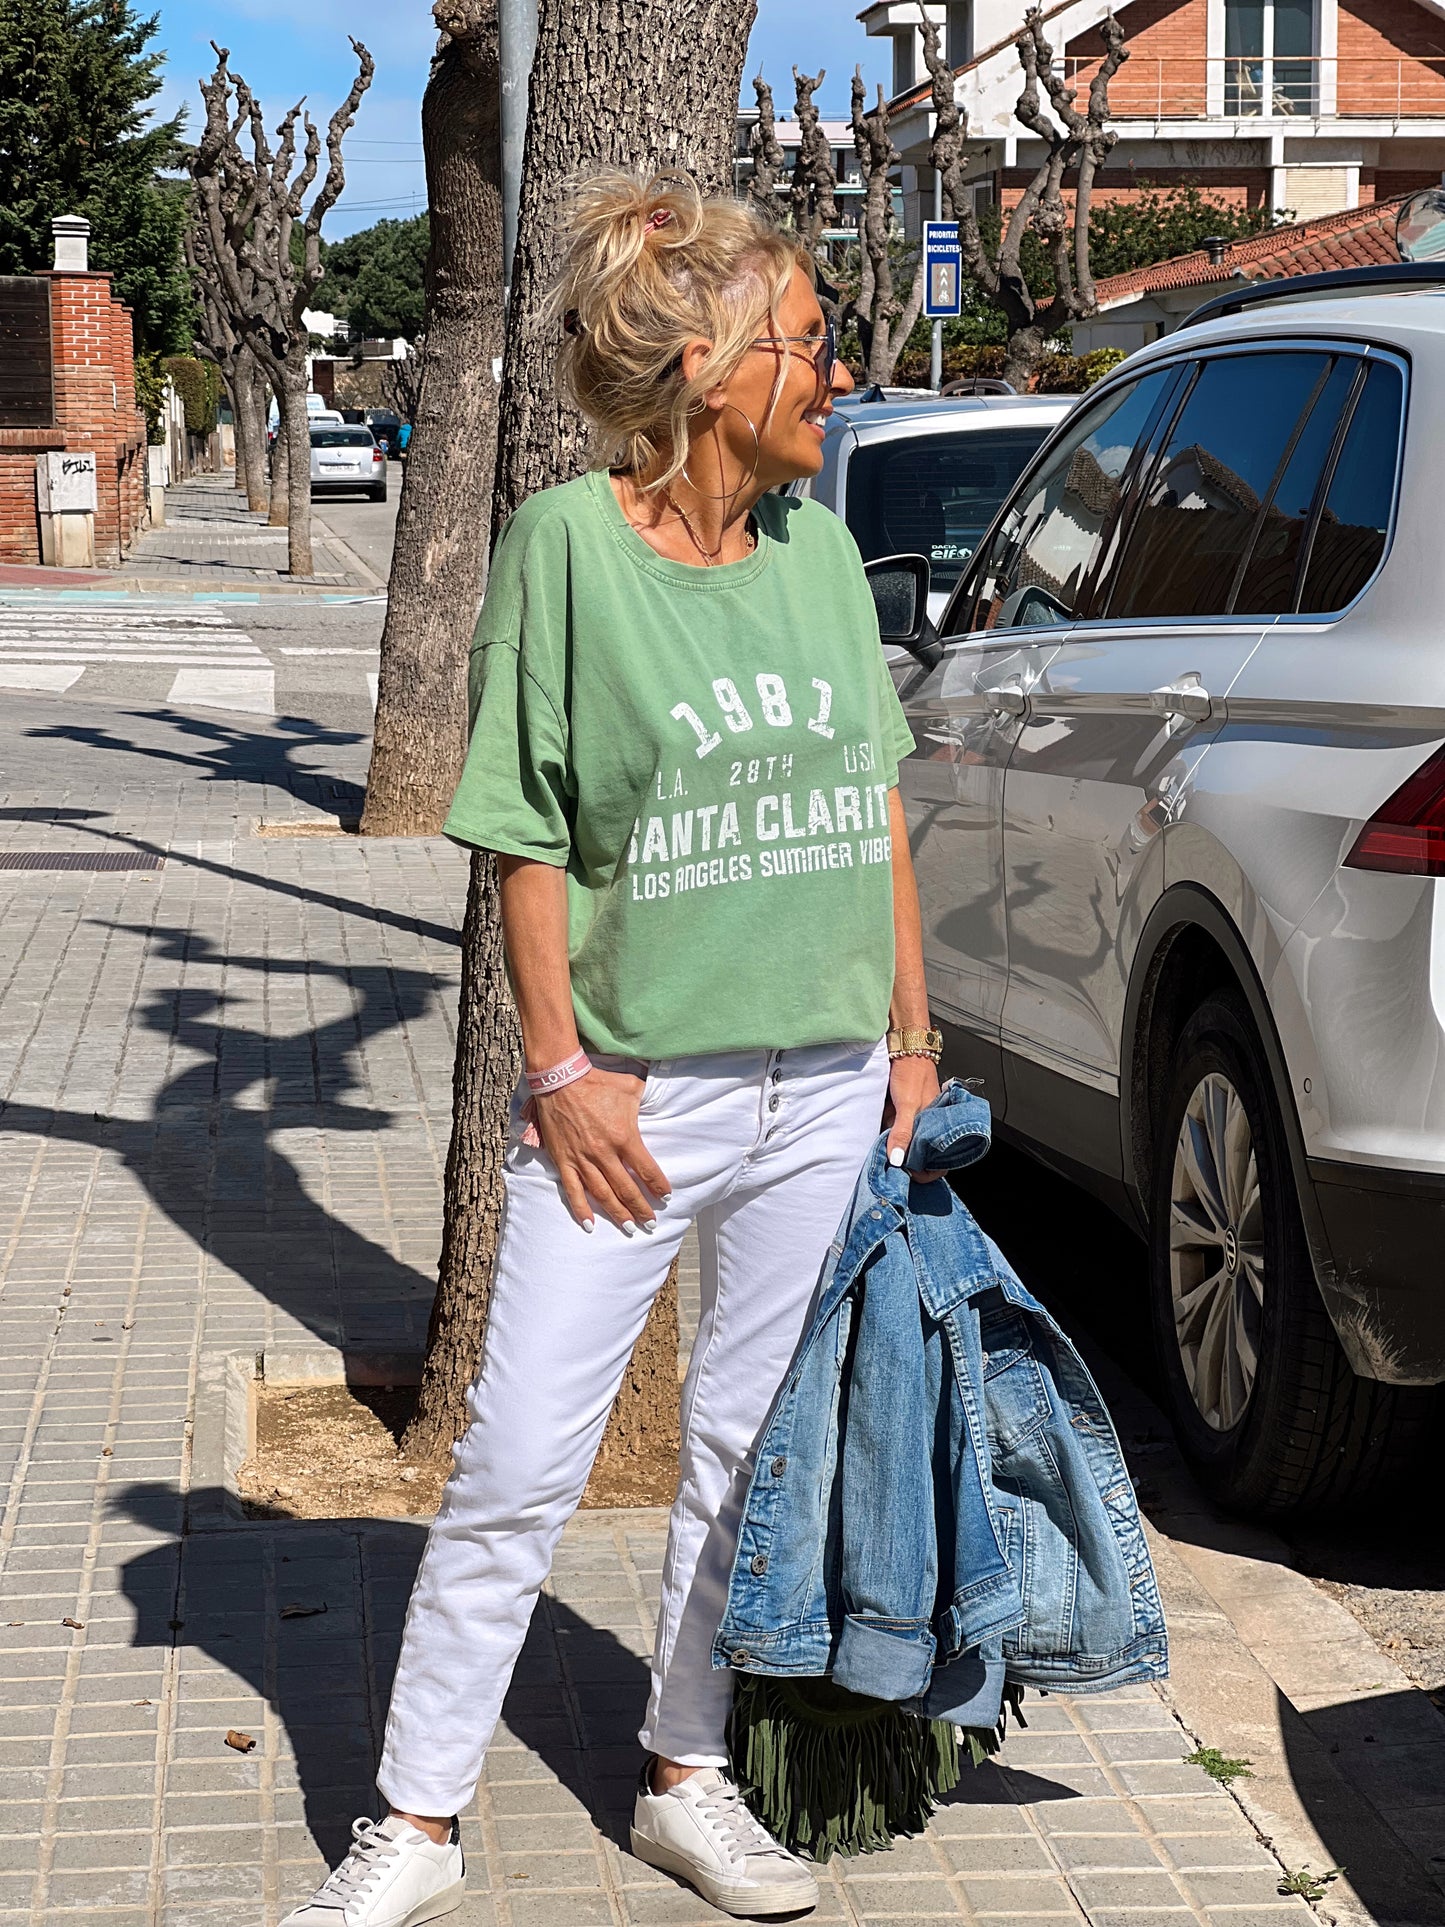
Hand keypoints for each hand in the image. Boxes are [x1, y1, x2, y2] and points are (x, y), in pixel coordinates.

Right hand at [532, 1066, 670, 1232]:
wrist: (561, 1080)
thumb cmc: (598, 1083)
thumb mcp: (631, 1087)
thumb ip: (647, 1100)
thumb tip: (660, 1103)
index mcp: (624, 1137)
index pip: (646, 1170)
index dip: (658, 1186)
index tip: (666, 1197)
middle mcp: (604, 1154)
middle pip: (627, 1189)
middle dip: (641, 1209)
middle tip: (651, 1224)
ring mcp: (582, 1159)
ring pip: (603, 1195)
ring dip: (617, 1214)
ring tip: (630, 1229)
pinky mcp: (564, 1160)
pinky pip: (573, 1190)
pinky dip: (581, 1209)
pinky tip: (589, 1225)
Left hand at [883, 1054, 943, 1180]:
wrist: (905, 1047)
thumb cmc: (912, 1072)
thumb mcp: (907, 1105)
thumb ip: (903, 1132)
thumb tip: (898, 1160)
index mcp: (939, 1126)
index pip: (940, 1161)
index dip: (927, 1172)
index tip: (910, 1176)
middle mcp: (929, 1125)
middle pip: (920, 1155)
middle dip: (907, 1160)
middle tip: (891, 1162)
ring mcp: (917, 1119)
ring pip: (906, 1143)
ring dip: (895, 1145)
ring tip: (883, 1145)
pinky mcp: (903, 1112)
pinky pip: (896, 1129)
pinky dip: (888, 1131)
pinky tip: (880, 1128)